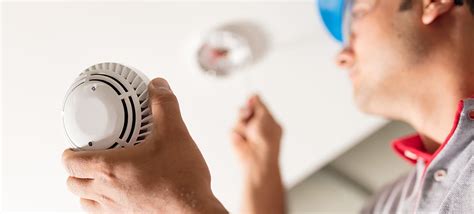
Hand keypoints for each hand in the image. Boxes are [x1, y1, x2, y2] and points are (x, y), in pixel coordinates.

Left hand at [62, 78, 226, 212]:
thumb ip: (164, 105)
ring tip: (99, 175)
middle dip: (75, 169)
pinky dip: (102, 202)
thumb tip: (158, 86)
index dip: (68, 153)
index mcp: (110, 169)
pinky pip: (103, 212)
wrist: (193, 210)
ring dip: (86, 187)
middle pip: (73, 183)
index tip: (74, 146)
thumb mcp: (175, 133)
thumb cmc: (181, 179)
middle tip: (87, 157)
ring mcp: (116, 209)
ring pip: (85, 200)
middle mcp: (108, 191)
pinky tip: (119, 192)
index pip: (71, 163)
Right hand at [231, 95, 282, 177]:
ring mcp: (247, 132)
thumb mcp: (266, 118)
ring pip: (238, 118)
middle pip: (246, 109)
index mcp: (269, 121)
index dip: (253, 102)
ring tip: (249, 132)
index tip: (251, 99)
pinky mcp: (237, 138)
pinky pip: (233, 128)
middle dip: (246, 111)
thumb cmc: (267, 140)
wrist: (258, 158)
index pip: (259, 106)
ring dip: (242, 122)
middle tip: (248, 115)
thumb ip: (259, 105)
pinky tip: (243, 139)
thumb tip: (254, 95)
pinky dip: (237, 132)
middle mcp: (257, 126)